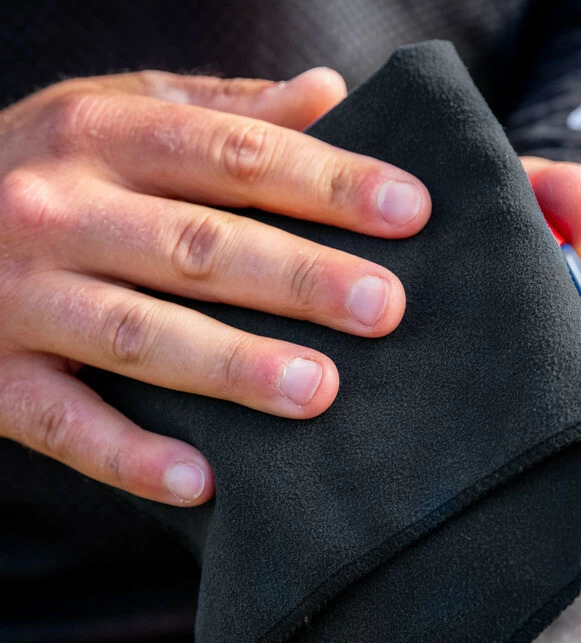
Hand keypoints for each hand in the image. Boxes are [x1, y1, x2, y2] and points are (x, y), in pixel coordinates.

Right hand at [0, 70, 429, 505]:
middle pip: (199, 246)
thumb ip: (222, 111)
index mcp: (102, 137)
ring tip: (318, 390)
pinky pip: (66, 425)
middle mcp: (60, 211)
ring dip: (233, 367)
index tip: (410, 211)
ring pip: (142, 335)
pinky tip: (202, 480)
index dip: (327, 182)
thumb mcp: (121, 114)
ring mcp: (23, 300)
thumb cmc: (51, 170)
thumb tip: (327, 92)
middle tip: (384, 308)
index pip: (236, 156)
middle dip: (299, 277)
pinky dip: (131, 456)